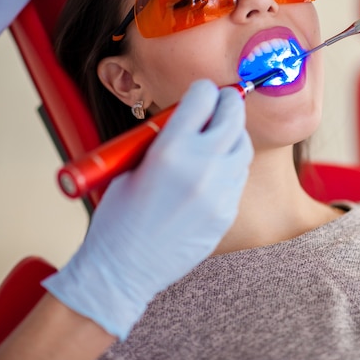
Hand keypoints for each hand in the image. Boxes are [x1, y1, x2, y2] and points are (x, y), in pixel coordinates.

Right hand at [43, 80, 252, 339]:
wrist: (123, 270)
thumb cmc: (117, 217)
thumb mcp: (129, 165)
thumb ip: (161, 138)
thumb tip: (186, 117)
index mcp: (170, 149)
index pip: (203, 97)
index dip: (202, 90)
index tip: (201, 92)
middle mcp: (201, 166)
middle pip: (232, 116)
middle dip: (226, 103)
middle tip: (221, 101)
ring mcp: (219, 191)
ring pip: (242, 146)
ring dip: (232, 134)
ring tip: (218, 136)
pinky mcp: (226, 213)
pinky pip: (238, 176)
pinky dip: (230, 165)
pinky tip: (213, 169)